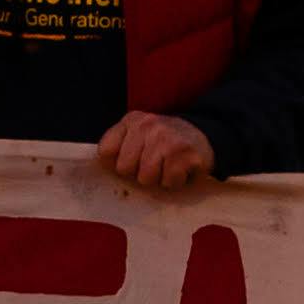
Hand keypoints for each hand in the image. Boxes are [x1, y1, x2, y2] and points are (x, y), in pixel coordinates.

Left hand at [94, 111, 218, 192]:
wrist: (204, 135)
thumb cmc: (164, 142)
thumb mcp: (139, 136)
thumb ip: (120, 148)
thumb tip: (99, 171)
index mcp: (131, 121)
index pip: (105, 151)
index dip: (116, 164)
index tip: (130, 163)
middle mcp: (146, 125)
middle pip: (124, 168)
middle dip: (138, 174)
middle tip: (153, 165)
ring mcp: (166, 138)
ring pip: (146, 178)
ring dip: (158, 179)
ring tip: (167, 167)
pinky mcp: (184, 153)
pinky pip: (168, 182)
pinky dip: (175, 182)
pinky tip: (180, 170)